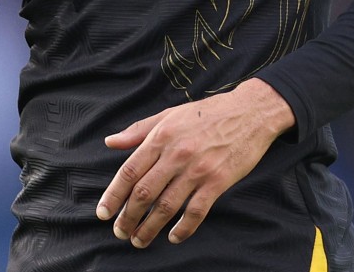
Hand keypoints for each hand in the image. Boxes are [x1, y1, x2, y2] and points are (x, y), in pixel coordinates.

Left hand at [96, 78, 294, 247]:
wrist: (249, 112)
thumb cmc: (207, 113)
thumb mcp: (169, 115)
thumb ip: (138, 130)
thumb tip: (110, 142)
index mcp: (161, 137)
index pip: (130, 171)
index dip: (113, 195)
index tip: (103, 213)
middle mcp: (176, 154)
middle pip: (144, 193)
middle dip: (128, 217)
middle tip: (120, 232)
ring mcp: (197, 169)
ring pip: (166, 207)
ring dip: (149, 228)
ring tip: (139, 240)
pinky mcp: (217, 181)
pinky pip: (196, 212)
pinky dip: (183, 228)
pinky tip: (173, 237)